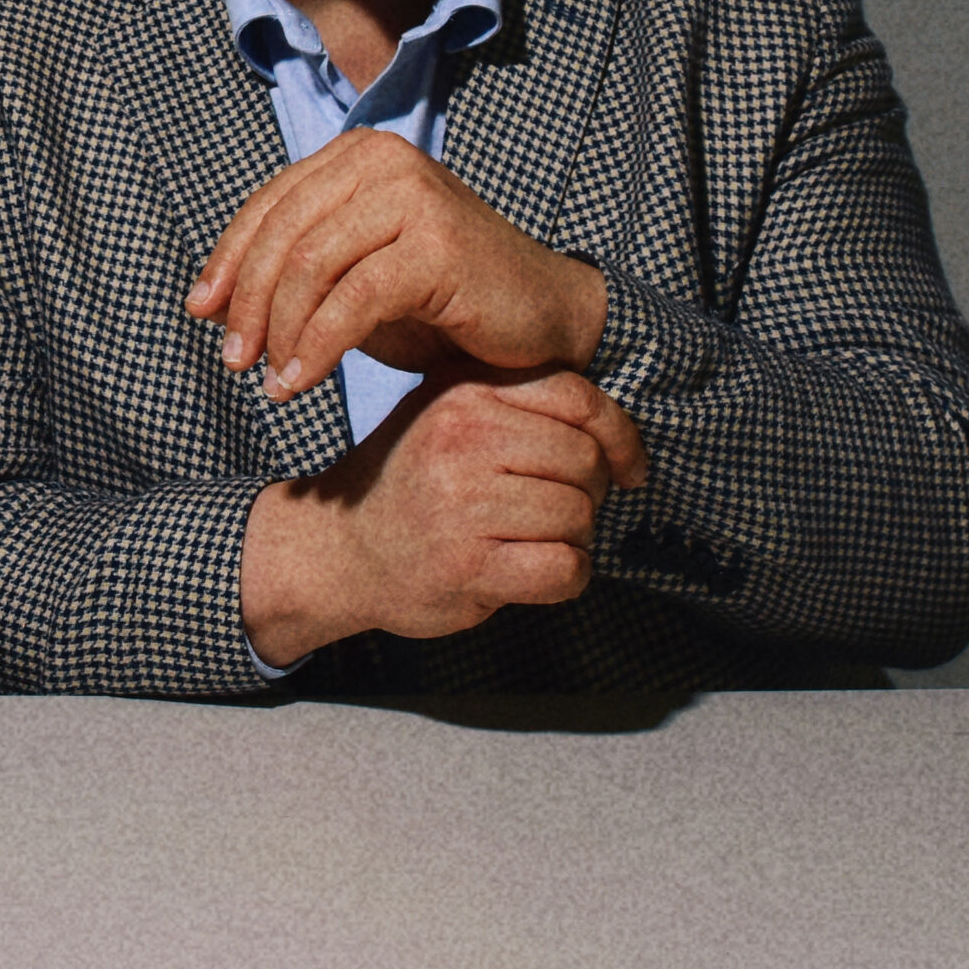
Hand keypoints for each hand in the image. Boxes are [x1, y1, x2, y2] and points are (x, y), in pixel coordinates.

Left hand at [186, 134, 607, 402]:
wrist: (543, 320)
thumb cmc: (441, 303)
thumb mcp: (352, 280)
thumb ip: (291, 277)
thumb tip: (210, 303)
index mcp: (357, 156)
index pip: (270, 204)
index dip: (228, 260)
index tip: (200, 312)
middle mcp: (382, 160)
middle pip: (282, 234)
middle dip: (246, 302)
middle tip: (233, 360)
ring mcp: (413, 195)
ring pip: (309, 266)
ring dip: (279, 332)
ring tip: (269, 381)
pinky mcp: (437, 243)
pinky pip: (351, 301)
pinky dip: (315, 348)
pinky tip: (300, 382)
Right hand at [240, 364, 648, 662]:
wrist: (339, 549)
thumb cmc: (411, 483)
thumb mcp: (447, 415)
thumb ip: (516, 402)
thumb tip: (611, 425)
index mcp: (462, 391)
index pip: (576, 397)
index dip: (621, 436)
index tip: (629, 468)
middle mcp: (460, 437)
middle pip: (586, 460)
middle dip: (588, 493)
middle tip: (553, 508)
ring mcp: (462, 502)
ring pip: (578, 516)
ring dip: (572, 539)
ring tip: (529, 539)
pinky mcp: (467, 565)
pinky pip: (565, 568)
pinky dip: (564, 577)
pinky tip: (530, 571)